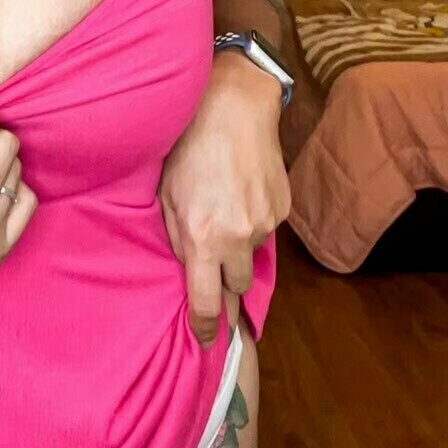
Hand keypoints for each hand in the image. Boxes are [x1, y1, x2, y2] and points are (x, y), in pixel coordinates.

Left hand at [158, 52, 290, 346]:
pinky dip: (252, 223)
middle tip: (215, 280)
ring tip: (224, 219)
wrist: (232, 106)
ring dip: (238, 250)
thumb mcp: (165, 192)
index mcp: (201, 238)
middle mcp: (237, 238)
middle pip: (237, 288)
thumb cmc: (187, 144)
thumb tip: (185, 266)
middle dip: (225, 287)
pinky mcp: (282, 208)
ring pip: (252, 257)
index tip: (207, 341)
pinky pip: (266, 230)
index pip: (207, 304)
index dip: (207, 328)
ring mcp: (264, 224)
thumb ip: (173, 235)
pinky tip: (239, 195)